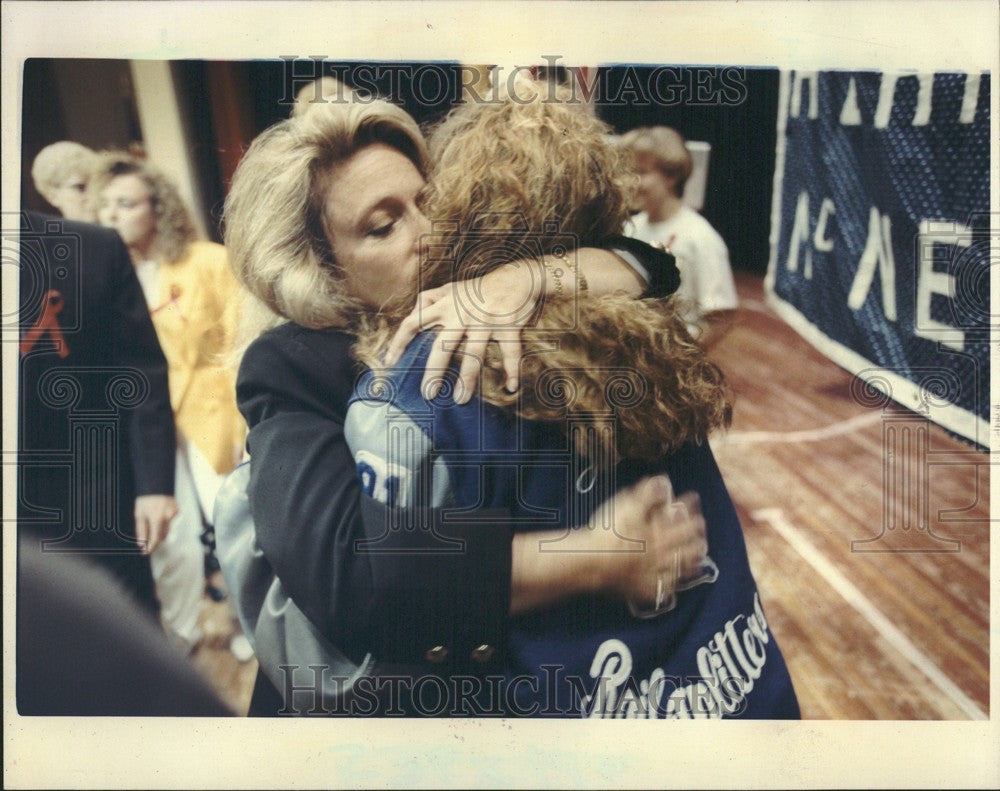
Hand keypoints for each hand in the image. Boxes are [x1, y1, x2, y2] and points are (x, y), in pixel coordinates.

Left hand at [134, 494, 178, 553]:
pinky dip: (165, 523)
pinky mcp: (178, 511)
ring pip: (167, 529)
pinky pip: (171, 522)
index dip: (151, 547)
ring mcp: (174, 514)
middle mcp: (168, 517)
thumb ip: (141, 530)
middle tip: (147, 540)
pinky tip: (160, 517)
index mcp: (157, 518)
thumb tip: (142, 543)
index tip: (146, 551)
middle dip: (154, 539)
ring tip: (153, 523)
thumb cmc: (146, 499)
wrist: (155, 486)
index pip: (155, 538)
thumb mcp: (139, 515)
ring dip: (160, 531)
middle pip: (162, 535)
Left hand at [383, 259, 545, 403]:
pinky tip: (511, 387)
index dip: (399, 342)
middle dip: (433, 371)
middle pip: (442, 345)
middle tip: (427, 394)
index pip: (414, 322)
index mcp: (445, 305)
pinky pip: (510, 351)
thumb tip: (412, 314)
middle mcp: (462, 313)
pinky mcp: (508, 324)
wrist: (517, 277)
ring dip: (467, 379)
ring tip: (460, 399)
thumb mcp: (452, 289)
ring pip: (474, 353)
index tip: (391, 362)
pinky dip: (512, 370)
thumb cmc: (479, 289)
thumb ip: (431, 300)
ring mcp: (485, 320)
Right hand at [589, 475, 707, 607]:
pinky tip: (674, 582)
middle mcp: (663, 554)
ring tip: (698, 555)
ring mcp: (656, 573)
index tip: (693, 498)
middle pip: (688, 544)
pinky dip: (672, 584)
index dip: (690, 507)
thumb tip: (663, 482)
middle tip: (701, 527)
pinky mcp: (645, 589)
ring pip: (681, 567)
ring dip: (692, 559)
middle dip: (697, 534)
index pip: (682, 519)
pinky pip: (664, 588)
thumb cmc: (608, 533)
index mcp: (660, 533)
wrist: (592, 563)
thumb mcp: (627, 507)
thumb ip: (648, 495)